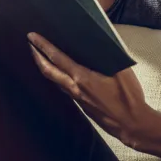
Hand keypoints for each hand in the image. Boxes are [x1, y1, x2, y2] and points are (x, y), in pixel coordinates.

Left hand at [28, 32, 155, 147]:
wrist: (130, 124)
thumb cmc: (128, 98)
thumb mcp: (123, 72)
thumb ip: (109, 56)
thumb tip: (101, 42)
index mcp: (83, 78)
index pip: (57, 58)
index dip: (43, 46)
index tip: (32, 36)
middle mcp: (75, 88)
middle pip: (48, 71)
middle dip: (36, 56)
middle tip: (30, 44)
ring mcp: (77, 98)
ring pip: (54, 81)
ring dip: (45, 67)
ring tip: (42, 57)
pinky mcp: (82, 105)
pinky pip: (64, 88)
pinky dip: (58, 77)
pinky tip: (62, 74)